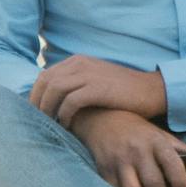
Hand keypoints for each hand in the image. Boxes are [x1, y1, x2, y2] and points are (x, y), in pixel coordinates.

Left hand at [36, 53, 167, 129]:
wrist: (151, 91)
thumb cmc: (122, 92)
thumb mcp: (95, 80)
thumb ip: (75, 85)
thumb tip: (53, 102)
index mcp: (77, 61)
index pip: (45, 76)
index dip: (35, 95)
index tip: (34, 114)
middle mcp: (80, 64)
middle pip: (45, 81)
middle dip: (37, 103)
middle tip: (36, 122)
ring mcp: (89, 74)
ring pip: (54, 89)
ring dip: (47, 109)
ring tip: (49, 125)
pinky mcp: (98, 88)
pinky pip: (70, 101)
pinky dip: (64, 114)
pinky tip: (66, 125)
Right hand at [79, 107, 185, 186]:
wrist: (102, 119)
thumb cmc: (137, 130)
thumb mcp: (160, 133)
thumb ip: (179, 148)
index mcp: (156, 142)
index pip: (171, 162)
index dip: (179, 180)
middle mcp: (138, 151)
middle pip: (152, 182)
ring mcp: (120, 161)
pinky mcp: (105, 169)